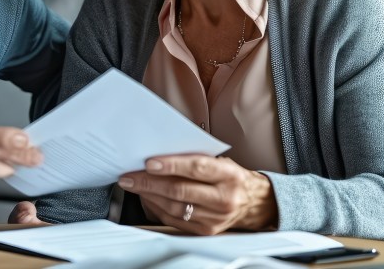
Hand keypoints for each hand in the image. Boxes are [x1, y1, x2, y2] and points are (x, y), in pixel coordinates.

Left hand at [117, 154, 277, 235]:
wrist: (254, 202)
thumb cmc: (231, 177)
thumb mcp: (220, 161)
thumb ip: (194, 157)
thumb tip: (159, 153)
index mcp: (229, 175)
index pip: (196, 168)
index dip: (171, 165)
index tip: (149, 162)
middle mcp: (223, 198)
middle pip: (180, 190)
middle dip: (149, 182)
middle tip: (130, 175)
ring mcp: (214, 218)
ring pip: (174, 207)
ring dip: (148, 195)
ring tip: (133, 185)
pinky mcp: (206, 231)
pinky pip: (174, 220)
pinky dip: (156, 208)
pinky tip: (147, 198)